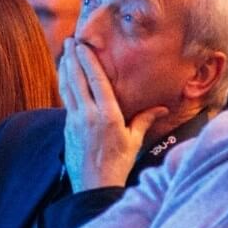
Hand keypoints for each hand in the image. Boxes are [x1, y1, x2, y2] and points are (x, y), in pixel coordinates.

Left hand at [58, 40, 166, 191]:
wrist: (93, 187)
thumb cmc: (118, 165)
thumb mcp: (134, 141)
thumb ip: (145, 120)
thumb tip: (163, 107)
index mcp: (106, 116)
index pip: (95, 81)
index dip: (87, 61)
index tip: (82, 45)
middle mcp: (87, 116)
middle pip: (76, 80)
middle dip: (72, 58)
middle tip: (69, 40)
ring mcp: (74, 122)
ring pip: (67, 89)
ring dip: (65, 69)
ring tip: (64, 53)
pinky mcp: (66, 129)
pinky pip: (65, 102)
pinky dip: (64, 86)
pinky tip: (64, 79)